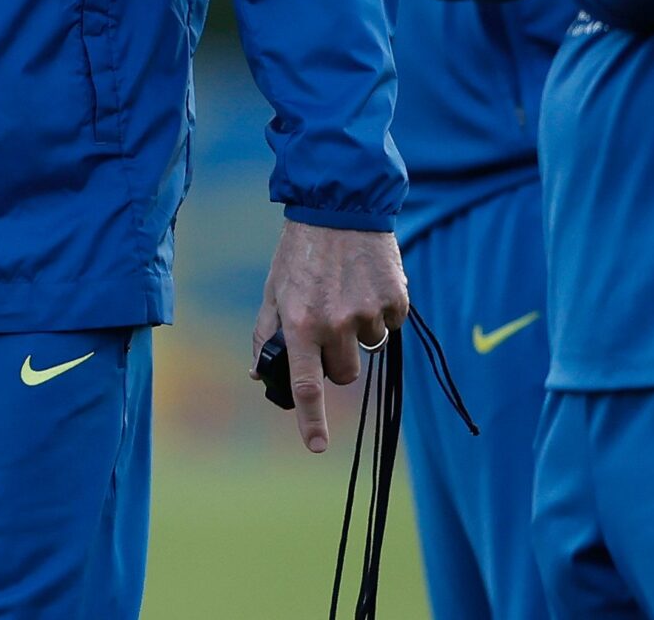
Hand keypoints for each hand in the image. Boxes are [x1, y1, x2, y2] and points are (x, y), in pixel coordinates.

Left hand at [250, 221, 408, 453]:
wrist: (341, 206)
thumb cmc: (301, 252)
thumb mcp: (274, 291)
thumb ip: (265, 334)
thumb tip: (258, 374)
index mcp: (300, 323)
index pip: (306, 384)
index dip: (311, 420)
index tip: (316, 447)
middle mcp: (335, 323)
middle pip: (342, 374)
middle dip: (335, 359)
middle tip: (328, 324)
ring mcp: (368, 313)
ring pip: (367, 352)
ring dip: (358, 335)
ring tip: (347, 295)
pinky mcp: (395, 300)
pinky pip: (390, 327)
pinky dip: (381, 313)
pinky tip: (367, 284)